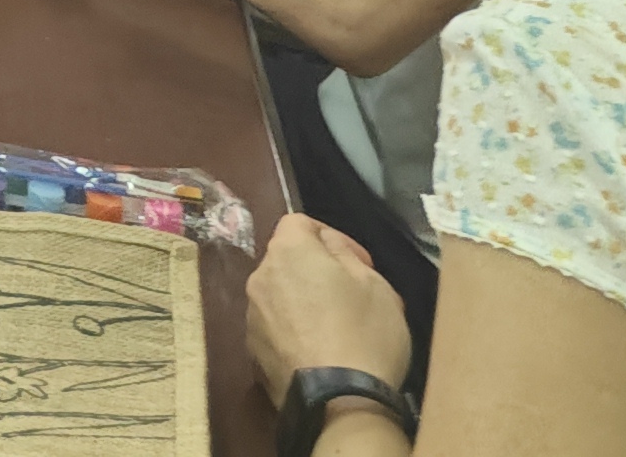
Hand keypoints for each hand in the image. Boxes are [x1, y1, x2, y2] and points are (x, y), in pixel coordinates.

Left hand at [244, 214, 412, 400]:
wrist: (339, 403)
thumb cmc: (364, 335)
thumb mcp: (374, 283)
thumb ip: (344, 252)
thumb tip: (326, 243)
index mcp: (288, 253)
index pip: (299, 222)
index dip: (331, 236)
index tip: (359, 262)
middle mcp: (260, 278)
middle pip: (287, 260)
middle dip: (317, 270)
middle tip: (352, 296)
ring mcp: (251, 317)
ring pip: (279, 295)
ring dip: (303, 301)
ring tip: (338, 330)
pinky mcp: (253, 352)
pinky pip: (275, 328)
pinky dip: (294, 331)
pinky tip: (320, 353)